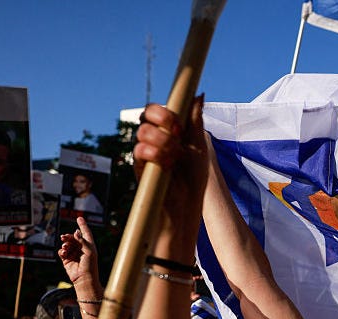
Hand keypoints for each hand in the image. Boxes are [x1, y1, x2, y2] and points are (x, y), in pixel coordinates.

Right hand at [58, 216, 98, 289]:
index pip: (85, 233)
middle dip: (68, 237)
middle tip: (63, 237)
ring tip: (65, 247)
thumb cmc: (90, 265)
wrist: (84, 278)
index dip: (82, 225)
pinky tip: (64, 253)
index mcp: (89, 245)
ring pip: (66, 244)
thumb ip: (82, 240)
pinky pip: (62, 252)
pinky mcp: (67, 259)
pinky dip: (62, 251)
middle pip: (73, 238)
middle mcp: (81, 248)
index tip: (79, 218)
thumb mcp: (89, 251)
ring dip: (65, 244)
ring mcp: (73, 253)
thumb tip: (76, 232)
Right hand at [133, 96, 208, 236]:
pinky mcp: (141, 168)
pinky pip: (138, 151)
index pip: (155, 110)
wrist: (189, 204)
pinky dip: (154, 154)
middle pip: (144, 117)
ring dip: (161, 140)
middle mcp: (153, 140)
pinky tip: (167, 163)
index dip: (164, 111)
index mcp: (167, 132)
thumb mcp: (199, 145)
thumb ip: (195, 121)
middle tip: (176, 135)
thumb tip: (199, 95)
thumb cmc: (194, 177)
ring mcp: (145, 154)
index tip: (177, 121)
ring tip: (175, 155)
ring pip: (142, 132)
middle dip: (162, 122)